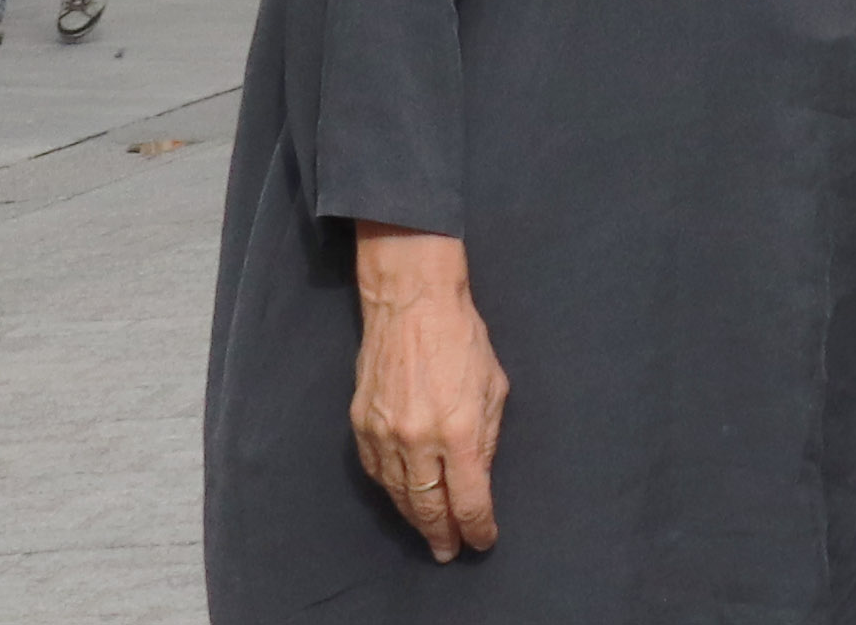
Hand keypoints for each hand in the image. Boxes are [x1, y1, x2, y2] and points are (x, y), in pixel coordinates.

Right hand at [348, 225, 507, 561]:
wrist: (411, 305)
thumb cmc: (463, 340)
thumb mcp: (494, 387)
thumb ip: (487, 437)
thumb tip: (479, 477)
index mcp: (459, 430)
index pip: (468, 499)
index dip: (477, 527)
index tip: (483, 540)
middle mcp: (418, 440)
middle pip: (428, 507)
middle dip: (442, 534)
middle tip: (448, 551)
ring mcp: (384, 435)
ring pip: (398, 495)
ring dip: (415, 519)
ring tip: (429, 532)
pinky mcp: (361, 426)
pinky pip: (377, 473)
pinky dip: (391, 491)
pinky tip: (403, 499)